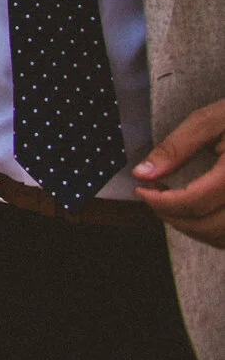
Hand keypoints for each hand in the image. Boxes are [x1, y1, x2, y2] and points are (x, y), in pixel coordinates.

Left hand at [135, 98, 224, 245]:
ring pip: (222, 237)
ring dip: (192, 228)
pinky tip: (199, 213)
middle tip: (154, 197)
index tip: (142, 190)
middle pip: (207, 226)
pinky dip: (213, 233)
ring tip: (173, 204)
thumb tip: (143, 173)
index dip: (160, 202)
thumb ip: (176, 148)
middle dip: (172, 216)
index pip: (193, 202)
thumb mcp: (210, 121)